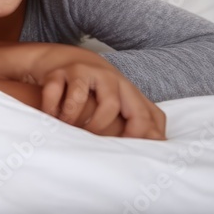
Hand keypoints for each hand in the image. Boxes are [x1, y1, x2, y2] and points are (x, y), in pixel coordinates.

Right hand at [39, 60, 165, 139]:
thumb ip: (143, 120)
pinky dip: (51, 109)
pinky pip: (53, 93)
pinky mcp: (57, 72)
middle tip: (91, 142)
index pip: (142, 115)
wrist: (66, 58)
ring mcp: (81, 72)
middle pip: (109, 105)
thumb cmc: (98, 89)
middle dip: (98, 128)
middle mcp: (106, 77)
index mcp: (127, 89)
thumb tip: (162, 144)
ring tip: (69, 128)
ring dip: (71, 119)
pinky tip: (52, 117)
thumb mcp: (124, 101)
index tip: (127, 155)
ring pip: (77, 100)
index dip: (137, 137)